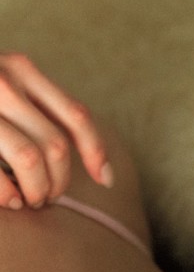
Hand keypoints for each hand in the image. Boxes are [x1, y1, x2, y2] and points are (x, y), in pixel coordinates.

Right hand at [0, 52, 111, 209]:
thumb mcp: (9, 87)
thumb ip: (41, 112)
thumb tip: (102, 171)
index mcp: (22, 70)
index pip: (75, 117)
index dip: (96, 153)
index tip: (105, 181)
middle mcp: (2, 80)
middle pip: (55, 146)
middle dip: (59, 182)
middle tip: (48, 198)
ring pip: (31, 159)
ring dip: (37, 191)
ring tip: (31, 201)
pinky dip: (9, 194)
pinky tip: (11, 201)